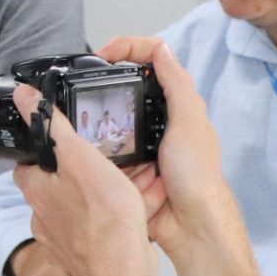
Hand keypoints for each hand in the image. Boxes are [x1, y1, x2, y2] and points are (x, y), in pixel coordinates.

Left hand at [10, 86, 157, 275]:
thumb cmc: (104, 219)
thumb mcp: (78, 158)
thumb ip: (51, 127)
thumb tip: (21, 97)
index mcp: (36, 192)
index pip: (30, 161)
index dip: (47, 146)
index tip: (68, 137)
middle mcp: (44, 217)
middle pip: (62, 183)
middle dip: (87, 168)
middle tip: (114, 158)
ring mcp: (65, 239)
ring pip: (86, 205)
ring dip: (109, 191)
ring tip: (139, 179)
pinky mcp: (86, 256)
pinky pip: (102, 226)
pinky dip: (120, 214)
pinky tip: (142, 208)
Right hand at [94, 37, 237, 256]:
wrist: (190, 226)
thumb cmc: (198, 176)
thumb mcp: (189, 123)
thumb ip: (177, 86)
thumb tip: (162, 50)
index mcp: (177, 104)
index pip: (151, 59)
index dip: (127, 49)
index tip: (102, 55)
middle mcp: (160, 120)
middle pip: (126, 86)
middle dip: (104, 84)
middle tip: (81, 85)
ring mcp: (142, 144)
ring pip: (110, 119)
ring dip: (97, 121)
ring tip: (78, 120)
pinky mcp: (128, 166)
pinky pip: (105, 151)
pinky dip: (97, 150)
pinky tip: (85, 149)